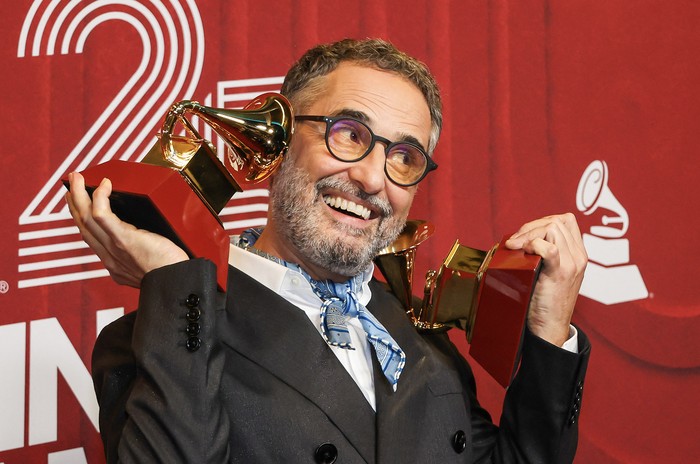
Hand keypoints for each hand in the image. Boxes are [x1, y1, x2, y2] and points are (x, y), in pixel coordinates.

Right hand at [65, 172, 187, 287]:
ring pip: (87, 218)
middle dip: (74, 202)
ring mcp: (114, 248)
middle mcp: (110, 257)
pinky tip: (104, 185)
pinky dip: (99, 198)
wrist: (177, 285)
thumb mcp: (151, 265)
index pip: (91, 236)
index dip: (82, 217)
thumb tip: (147, 235)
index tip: (79, 201)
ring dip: (79, 194)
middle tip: (73, 182)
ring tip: (78, 178)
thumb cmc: (173, 275)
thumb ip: (143, 251)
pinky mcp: (124, 240)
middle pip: (83, 225)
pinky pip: (102, 216)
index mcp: (115, 263)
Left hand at [505, 213, 587, 345]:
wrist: (549, 328)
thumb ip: (544, 254)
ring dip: (528, 233)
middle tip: (515, 242)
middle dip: (530, 226)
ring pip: (553, 228)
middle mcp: (579, 256)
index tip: (525, 235)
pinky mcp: (560, 274)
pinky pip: (549, 248)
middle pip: (556, 221)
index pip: (564, 220)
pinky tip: (521, 251)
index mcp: (578, 253)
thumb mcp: (548, 272)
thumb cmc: (543, 300)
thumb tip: (519, 237)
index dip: (541, 222)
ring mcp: (572, 264)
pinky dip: (532, 244)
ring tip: (516, 246)